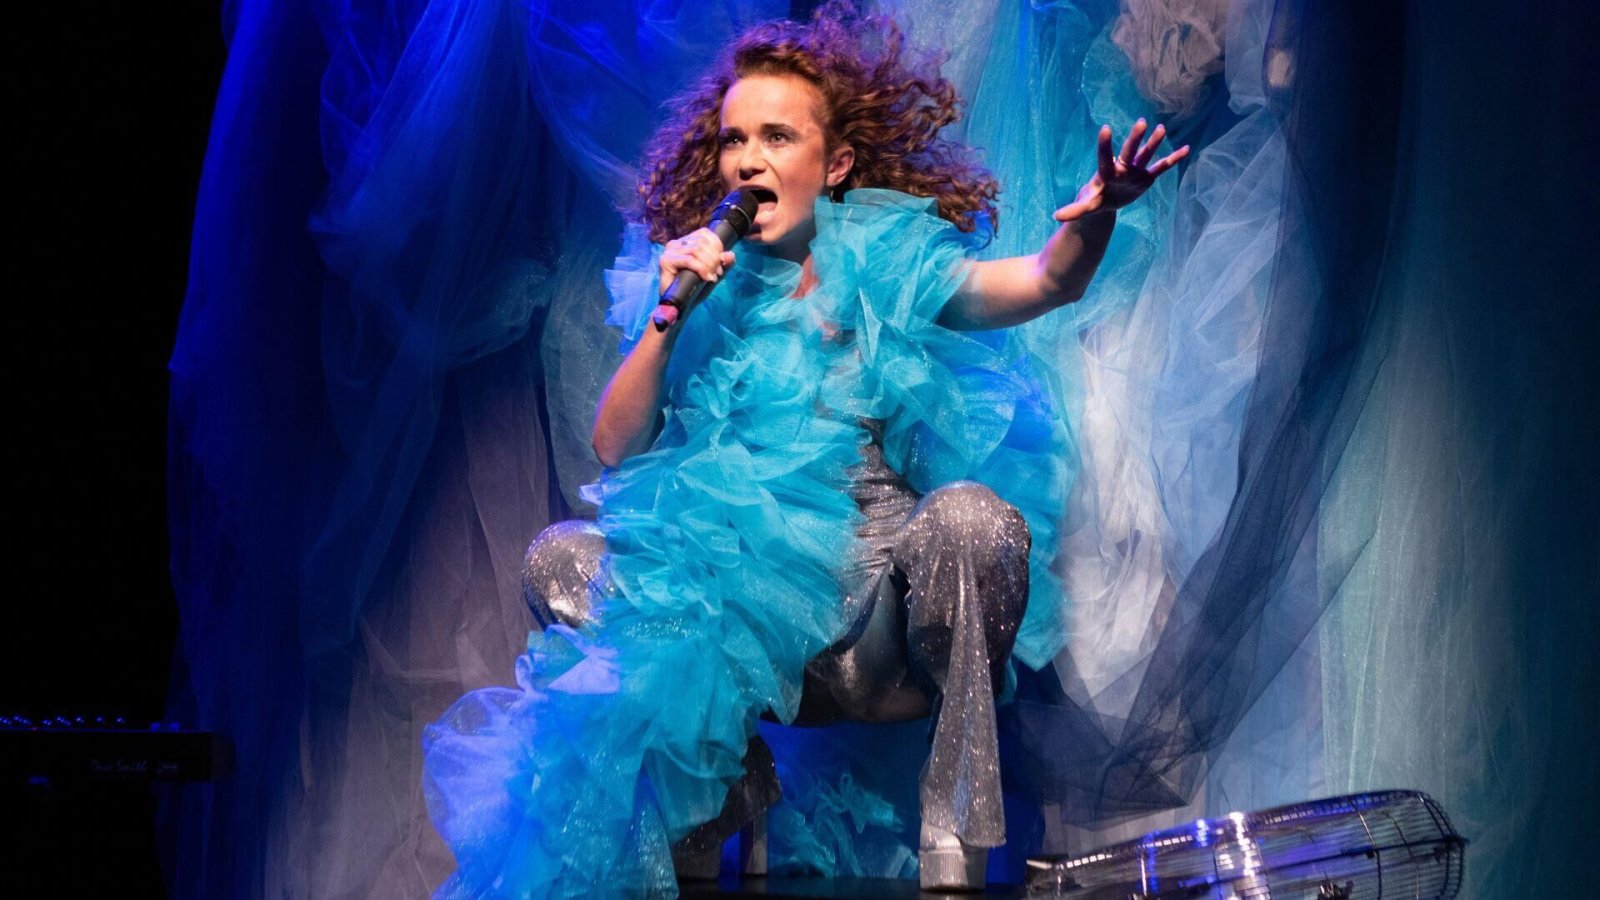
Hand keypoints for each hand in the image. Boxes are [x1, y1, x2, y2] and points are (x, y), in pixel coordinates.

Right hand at [658, 228, 734, 295]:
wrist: (680, 305)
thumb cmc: (694, 288)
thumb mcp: (714, 273)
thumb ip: (724, 263)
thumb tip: (729, 254)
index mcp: (686, 241)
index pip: (704, 233)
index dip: (717, 245)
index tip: (722, 262)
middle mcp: (676, 243)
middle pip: (701, 242)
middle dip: (714, 258)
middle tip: (717, 273)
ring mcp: (670, 251)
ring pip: (696, 250)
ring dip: (709, 264)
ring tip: (712, 276)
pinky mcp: (666, 261)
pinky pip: (689, 259)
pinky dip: (701, 268)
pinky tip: (706, 277)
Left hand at [1053, 120, 1188, 221]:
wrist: (1108, 200)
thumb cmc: (1095, 200)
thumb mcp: (1085, 206)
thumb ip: (1073, 211)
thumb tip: (1055, 217)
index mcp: (1107, 173)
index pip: (1105, 158)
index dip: (1104, 145)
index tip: (1105, 129)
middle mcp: (1122, 168)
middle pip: (1129, 151)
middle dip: (1135, 139)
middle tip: (1141, 123)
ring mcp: (1136, 171)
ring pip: (1145, 155)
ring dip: (1153, 143)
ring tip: (1161, 128)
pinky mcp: (1147, 177)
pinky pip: (1162, 167)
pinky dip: (1173, 159)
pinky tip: (1186, 149)